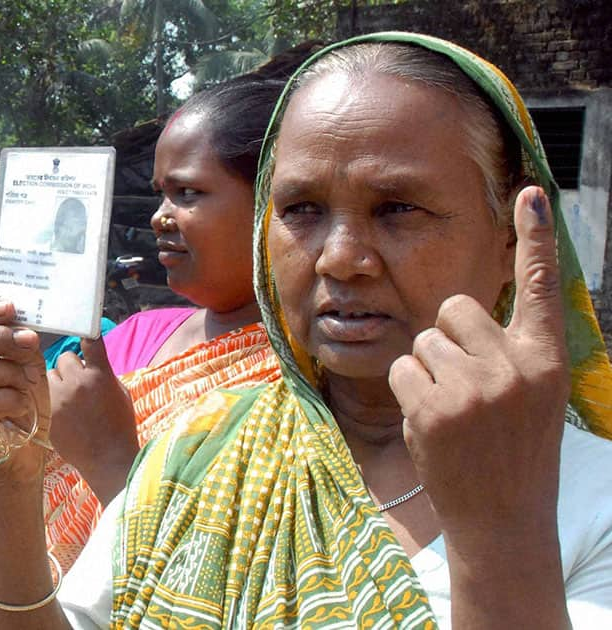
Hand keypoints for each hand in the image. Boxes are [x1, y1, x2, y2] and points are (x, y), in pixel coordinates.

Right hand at [0, 299, 50, 488]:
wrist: (25, 454)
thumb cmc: (20, 405)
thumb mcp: (22, 364)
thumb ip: (15, 340)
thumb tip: (13, 313)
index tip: (9, 307)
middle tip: (28, 340)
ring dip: (5, 371)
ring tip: (27, 380)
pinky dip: (7, 398)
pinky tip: (21, 404)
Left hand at [48, 337, 137, 502]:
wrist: (108, 459)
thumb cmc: (119, 426)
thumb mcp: (120, 394)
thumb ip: (103, 374)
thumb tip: (89, 361)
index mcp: (100, 376)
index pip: (91, 341)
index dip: (86, 330)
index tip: (81, 324)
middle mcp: (77, 383)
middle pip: (64, 358)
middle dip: (70, 366)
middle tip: (77, 382)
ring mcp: (59, 399)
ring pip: (49, 375)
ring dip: (56, 382)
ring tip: (67, 399)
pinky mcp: (46, 414)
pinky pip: (42, 395)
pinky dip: (49, 400)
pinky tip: (62, 414)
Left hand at [389, 186, 568, 542]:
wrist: (503, 517)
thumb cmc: (514, 451)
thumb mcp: (533, 395)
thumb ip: (510, 351)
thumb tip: (461, 312)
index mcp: (547, 360)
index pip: (542, 287)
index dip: (537, 237)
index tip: (530, 192)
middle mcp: (514, 366)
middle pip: (454, 308)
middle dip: (449, 337)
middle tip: (465, 383)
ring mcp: (473, 388)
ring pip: (423, 340)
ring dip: (427, 369)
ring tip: (453, 411)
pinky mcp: (433, 407)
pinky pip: (401, 367)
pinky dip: (407, 390)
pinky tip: (432, 423)